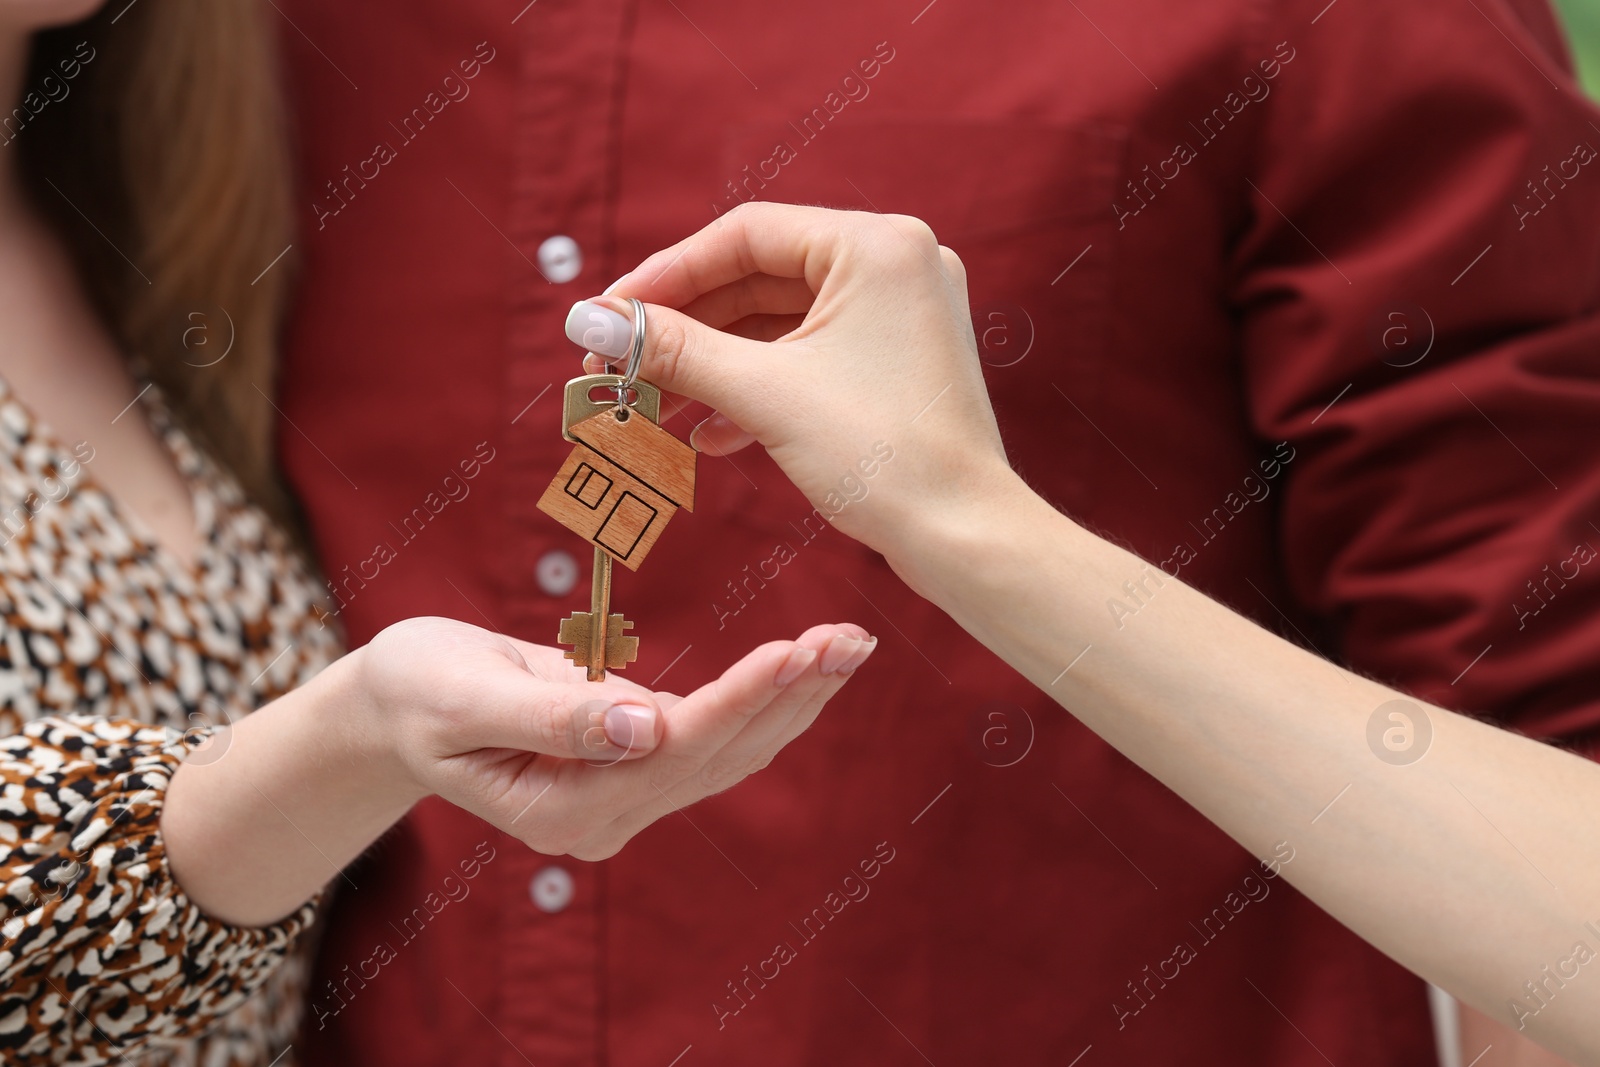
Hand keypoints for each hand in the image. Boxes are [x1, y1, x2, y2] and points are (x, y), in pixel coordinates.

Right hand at [352, 616, 873, 859]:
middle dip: (790, 693)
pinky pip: (716, 739)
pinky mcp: (637, 769)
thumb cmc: (418, 691)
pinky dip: (766, 699)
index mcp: (563, 807)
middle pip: (720, 756)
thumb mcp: (465, 697)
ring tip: (850, 643)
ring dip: (794, 697)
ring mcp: (624, 800)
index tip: (795, 649)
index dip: (740, 699)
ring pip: (730, 752)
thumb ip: (552, 716)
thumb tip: (645, 728)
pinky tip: (809, 667)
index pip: (675, 752)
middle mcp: (605, 818)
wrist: (398, 707)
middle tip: (852, 638)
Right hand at [567, 202, 1016, 563]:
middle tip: (617, 366)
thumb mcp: (764, 394)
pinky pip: (807, 359)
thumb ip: (674, 349)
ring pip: (778, 326)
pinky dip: (756, 390)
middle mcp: (895, 266)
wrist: (964, 538)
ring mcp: (898, 317)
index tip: (608, 315)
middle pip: (758, 278)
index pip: (746, 234)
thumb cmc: (883, 457)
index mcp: (877, 245)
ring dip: (713, 367)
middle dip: (685, 330)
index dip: (667, 274)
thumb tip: (589, 322)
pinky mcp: (894, 365)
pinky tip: (709, 437)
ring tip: (652, 408)